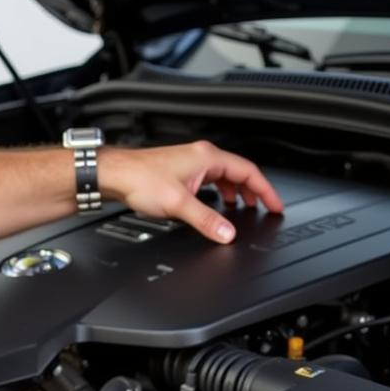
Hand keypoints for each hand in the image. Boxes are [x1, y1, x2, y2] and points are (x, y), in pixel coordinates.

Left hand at [103, 140, 283, 242]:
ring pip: (224, 176)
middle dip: (253, 192)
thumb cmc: (140, 179)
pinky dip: (219, 192)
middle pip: (239, 172)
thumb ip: (206, 220)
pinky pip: (210, 180)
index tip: (275, 205)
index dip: (266, 190)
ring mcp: (191, 163)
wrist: (115, 175)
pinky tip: (214, 204)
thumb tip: (227, 234)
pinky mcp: (180, 171)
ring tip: (242, 208)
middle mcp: (201, 156)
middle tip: (263, 209)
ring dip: (235, 192)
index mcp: (208, 158)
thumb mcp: (179, 204)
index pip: (249, 171)